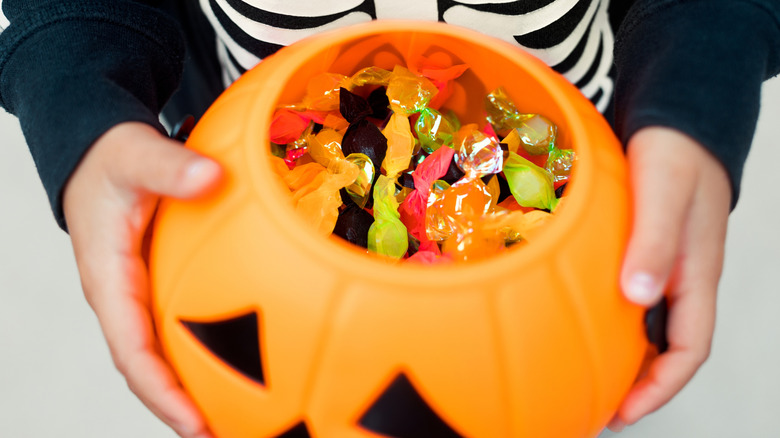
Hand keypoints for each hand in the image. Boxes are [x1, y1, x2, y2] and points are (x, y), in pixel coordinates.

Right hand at [63, 122, 220, 437]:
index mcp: (111, 281)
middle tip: (230, 435)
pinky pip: (181, 332)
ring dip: (198, 390)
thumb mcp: (135, 156)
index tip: (196, 425)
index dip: (162, 393)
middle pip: (151, 370)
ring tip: (245, 419)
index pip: (132, 352)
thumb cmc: (111, 162)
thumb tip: (211, 178)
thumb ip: (169, 167)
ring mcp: (142, 299)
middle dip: (184, 410)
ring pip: (166, 357)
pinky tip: (246, 366)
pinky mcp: (159, 290)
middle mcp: (125, 301)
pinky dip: (207, 355)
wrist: (100, 158)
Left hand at [607, 127, 731, 430]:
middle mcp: (681, 277)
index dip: (662, 387)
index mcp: (695, 273)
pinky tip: (582, 322)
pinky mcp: (642, 250)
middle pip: (669, 347)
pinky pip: (631, 298)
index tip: (626, 411)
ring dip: (625, 356)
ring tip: (586, 377)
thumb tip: (640, 296)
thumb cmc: (676, 153)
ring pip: (649, 326)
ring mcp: (662, 265)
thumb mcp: (663, 193)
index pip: (691, 348)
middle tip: (598, 407)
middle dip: (640, 384)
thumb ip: (654, 241)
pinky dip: (612, 320)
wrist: (675, 121)